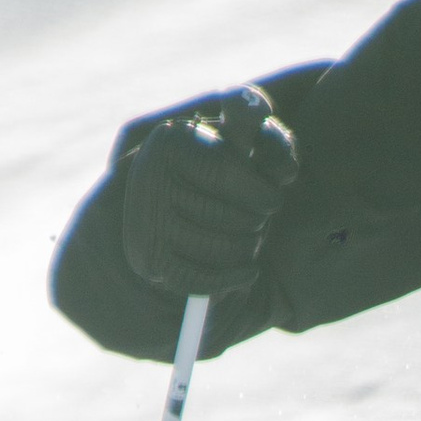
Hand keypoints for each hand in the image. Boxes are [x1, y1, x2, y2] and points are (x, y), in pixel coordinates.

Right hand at [119, 88, 299, 299]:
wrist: (169, 203)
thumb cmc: (219, 168)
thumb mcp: (246, 146)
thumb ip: (268, 142)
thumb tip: (275, 144)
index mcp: (172, 140)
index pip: (225, 173)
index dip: (261, 193)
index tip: (272, 200)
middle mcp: (148, 177)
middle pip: (226, 215)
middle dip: (256, 222)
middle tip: (257, 221)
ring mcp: (145, 221)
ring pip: (219, 248)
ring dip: (247, 249)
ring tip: (250, 240)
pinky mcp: (148, 259)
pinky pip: (201, 280)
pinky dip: (232, 279)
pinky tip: (249, 271)